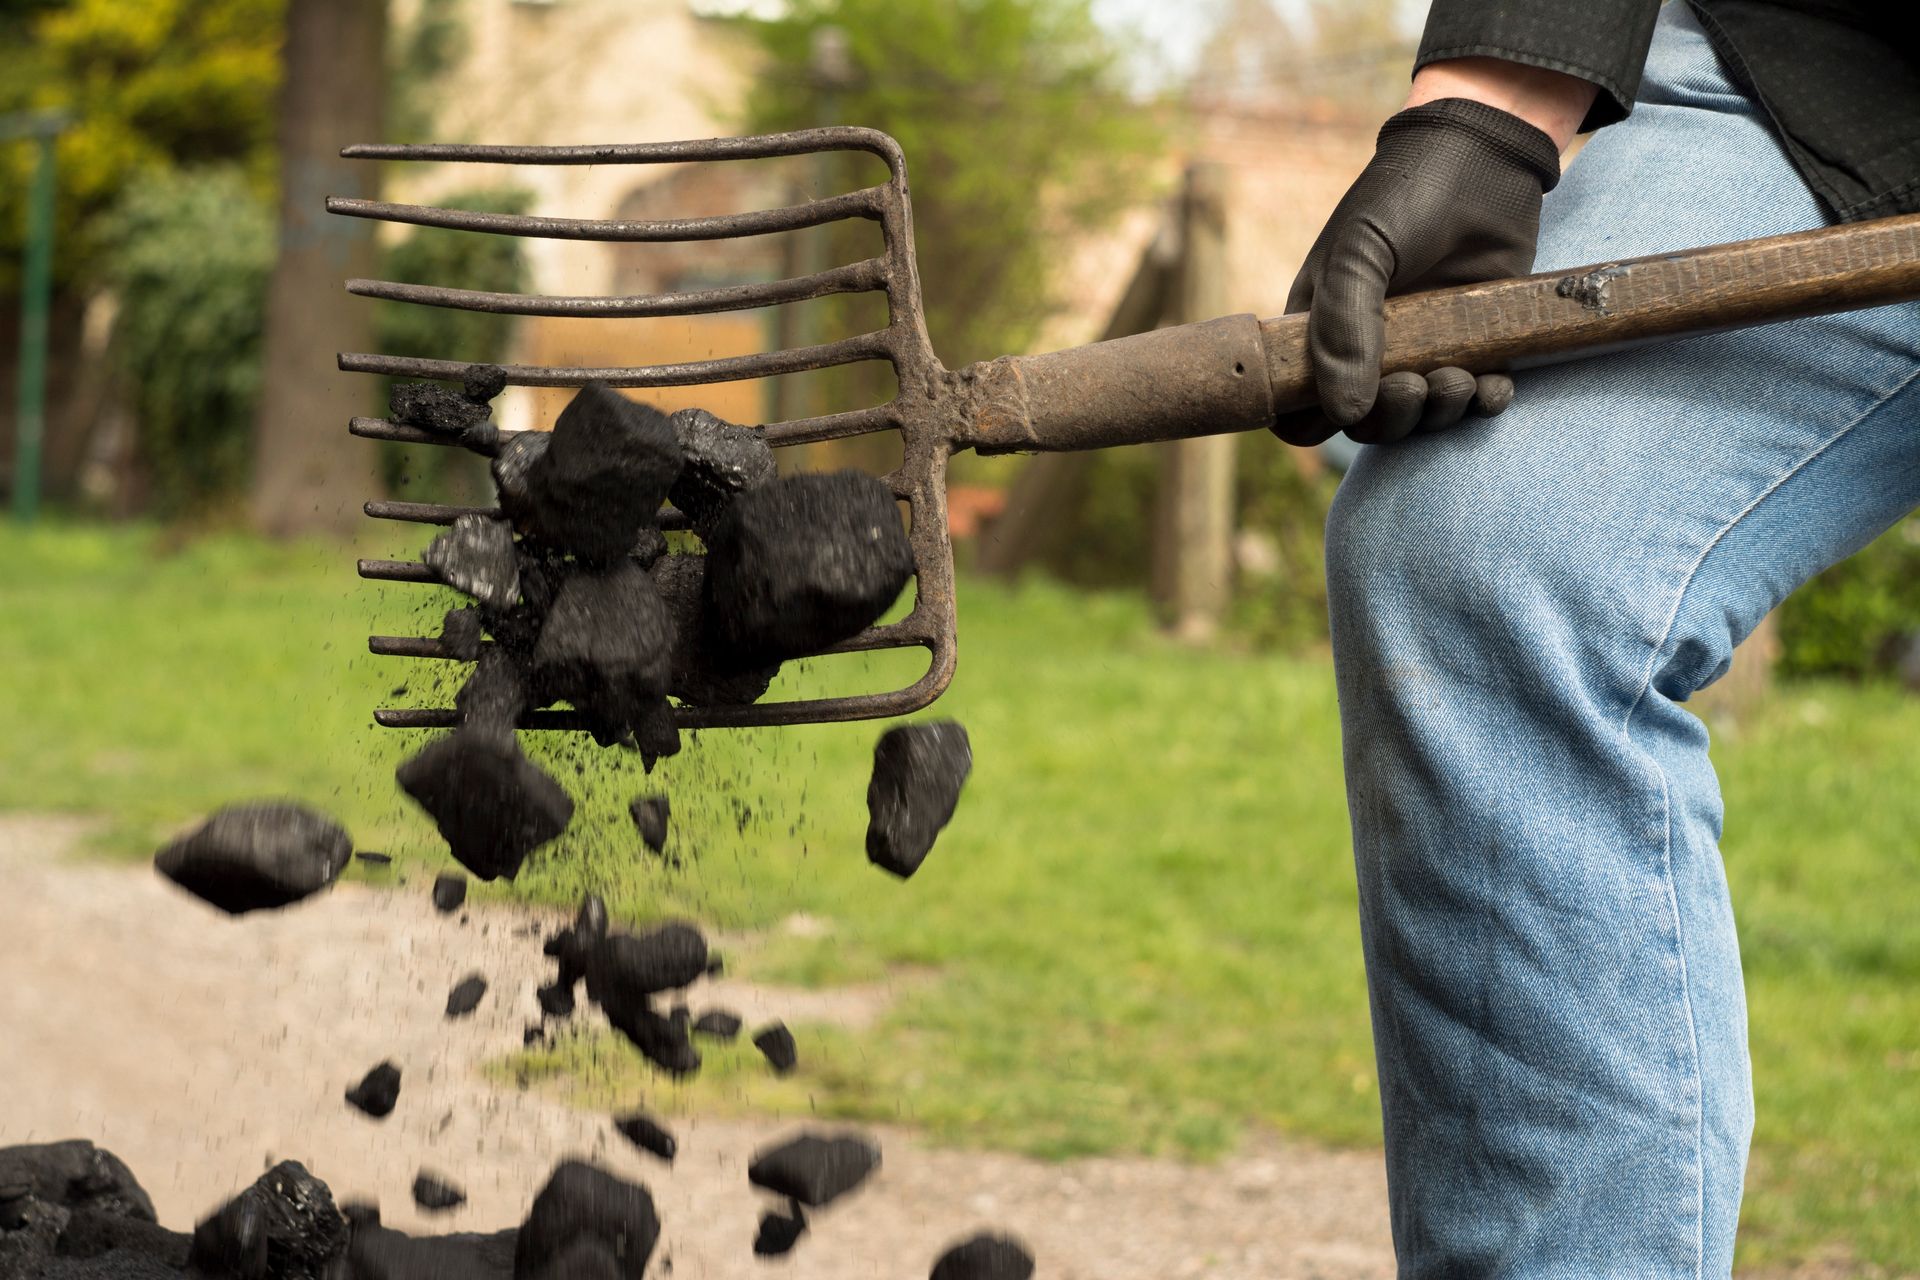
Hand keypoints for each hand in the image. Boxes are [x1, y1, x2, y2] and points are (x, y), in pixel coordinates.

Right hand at [1276, 66, 1587, 446]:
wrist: (1484, 156)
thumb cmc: (1404, 195)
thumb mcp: (1358, 252)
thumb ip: (1342, 327)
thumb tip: (1345, 413)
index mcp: (1320, 329)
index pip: (1297, 406)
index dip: (1314, 422)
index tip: (1347, 409)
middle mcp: (1367, 348)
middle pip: (1364, 424)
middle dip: (1390, 419)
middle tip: (1415, 385)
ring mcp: (1423, 347)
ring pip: (1420, 418)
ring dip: (1437, 414)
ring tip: (1458, 379)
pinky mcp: (1477, 341)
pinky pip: (1475, 400)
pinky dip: (1484, 404)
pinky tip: (1492, 384)